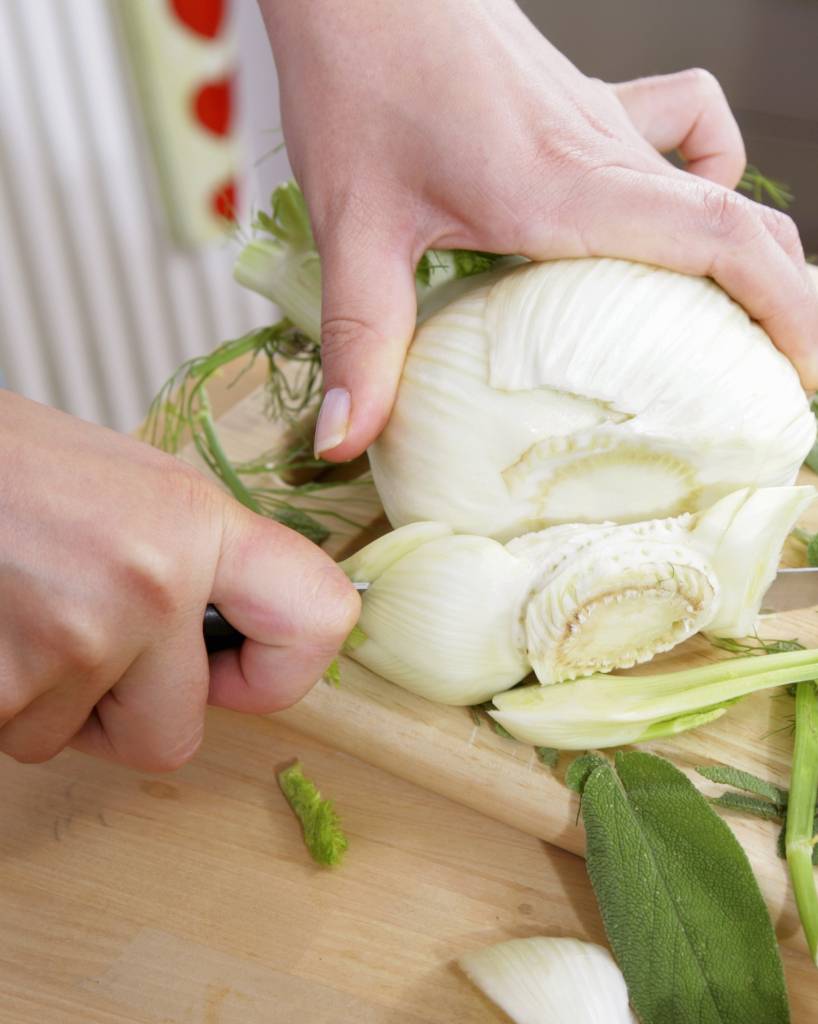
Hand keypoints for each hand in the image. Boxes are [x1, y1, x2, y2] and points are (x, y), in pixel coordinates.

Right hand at [0, 392, 358, 768]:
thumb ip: (198, 564)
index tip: (238, 668)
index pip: (318, 621)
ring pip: (73, 741)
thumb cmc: (6, 467)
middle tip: (77, 643)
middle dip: (124, 715)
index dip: (280, 672)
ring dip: (44, 700)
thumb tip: (241, 638)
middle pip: (175, 741)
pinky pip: (13, 740)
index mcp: (193, 524)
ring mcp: (68, 643)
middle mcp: (145, 588)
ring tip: (14, 609)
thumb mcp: (130, 484)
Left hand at [261, 0, 817, 461]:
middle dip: (784, 308)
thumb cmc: (359, 80)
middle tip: (778, 386)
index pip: (720, 242)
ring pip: (719, 186)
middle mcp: (605, 156)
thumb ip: (363, 340)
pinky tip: (665, 215)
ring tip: (735, 328)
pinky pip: (685, 128)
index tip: (807, 379)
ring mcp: (605, 127)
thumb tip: (346, 440)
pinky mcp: (589, 111)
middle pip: (742, 225)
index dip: (788, 311)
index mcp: (567, 190)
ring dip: (747, 252)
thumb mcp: (355, 225)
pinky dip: (703, 172)